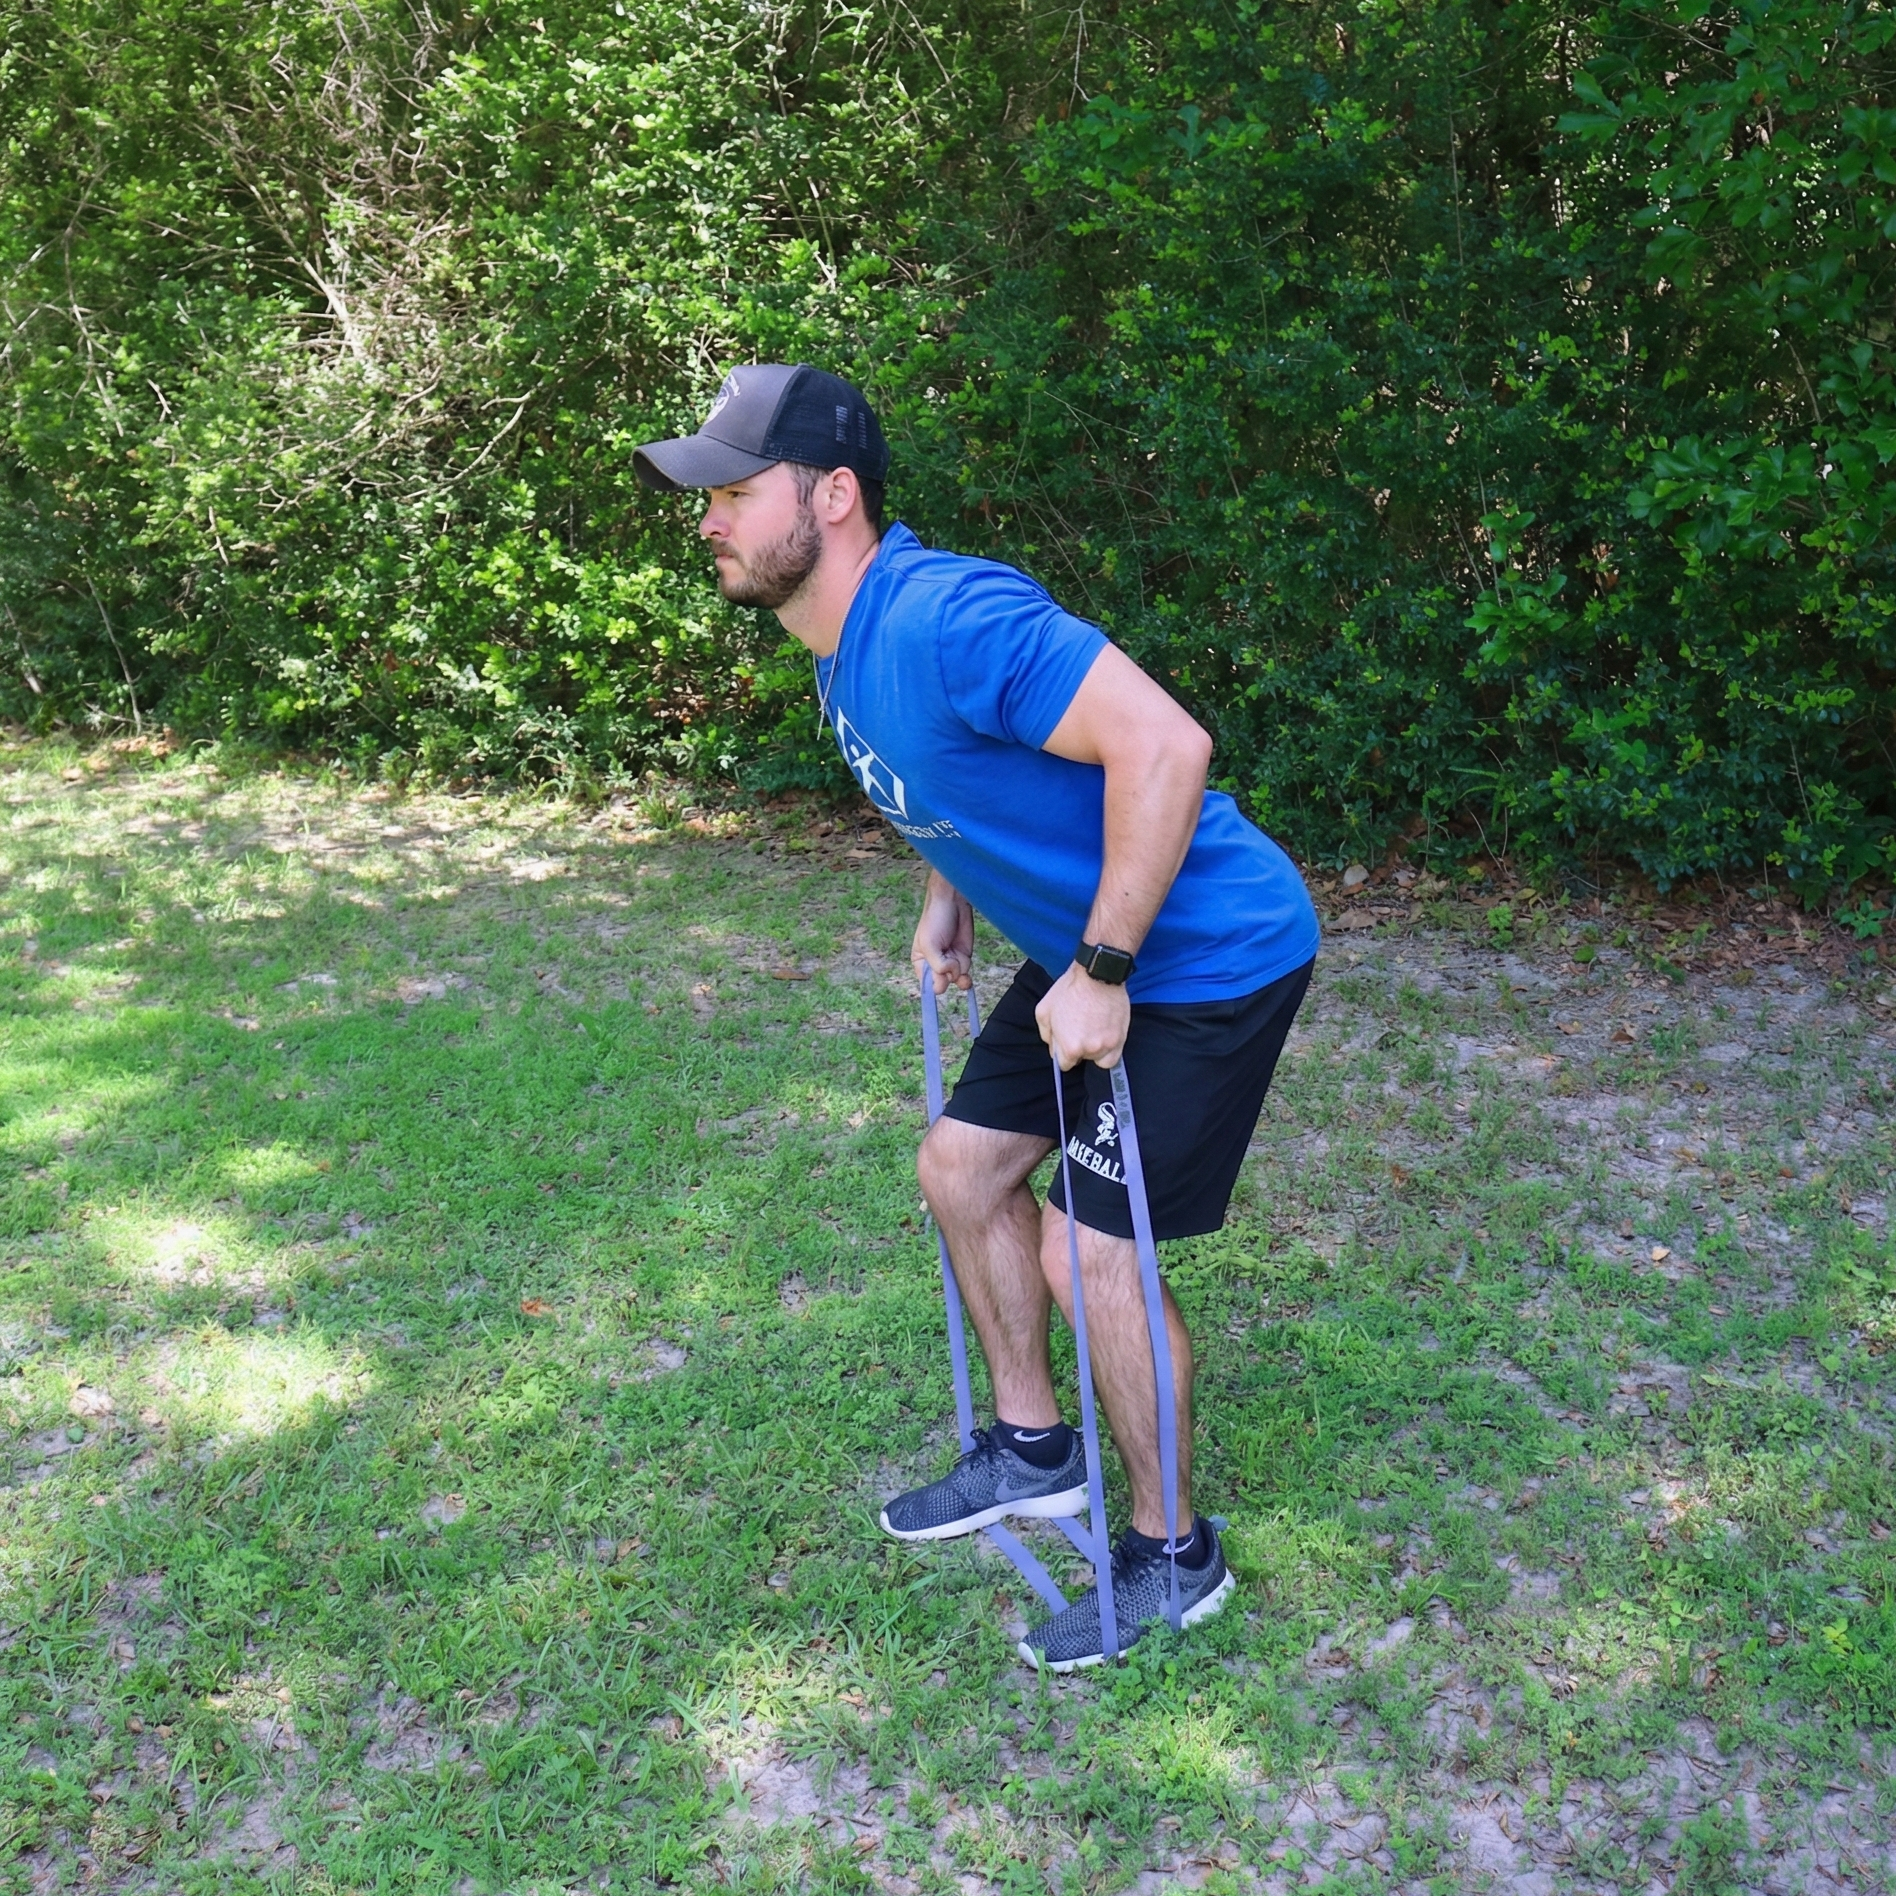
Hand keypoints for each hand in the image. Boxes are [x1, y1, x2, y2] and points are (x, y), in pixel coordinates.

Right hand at [911, 877, 973, 992]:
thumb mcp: (930, 944)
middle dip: (947, 976)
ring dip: (959, 973)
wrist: (953, 901)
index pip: (926, 984)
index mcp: (920, 962)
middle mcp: (934, 964)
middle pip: (942, 983)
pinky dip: (966, 971)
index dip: (934, 984)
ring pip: (956, 979)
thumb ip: (936, 966)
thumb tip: (946, 981)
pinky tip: (965, 965)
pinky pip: (965, 973)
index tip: (940, 981)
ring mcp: (950, 961)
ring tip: (958, 958)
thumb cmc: (935, 919)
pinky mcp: (963, 957)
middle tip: (950, 964)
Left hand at [1035, 963, 1130, 1070]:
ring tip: (1092, 1030)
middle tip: (1079, 1029)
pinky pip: (1114, 1057)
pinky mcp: (1121, 1038)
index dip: (1063, 1052)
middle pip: (1082, 1060)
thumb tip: (1053, 1048)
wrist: (1097, 974)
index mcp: (1069, 1046)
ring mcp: (1108, 1045)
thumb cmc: (1069, 989)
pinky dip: (1108, 1051)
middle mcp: (1090, 1050)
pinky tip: (1104, 1037)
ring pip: (1099, 1059)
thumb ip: (1047, 1035)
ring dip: (1094, 1049)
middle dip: (1078, 1048)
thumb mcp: (1044, 1011)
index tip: (1066, 1041)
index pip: (1064, 1064)